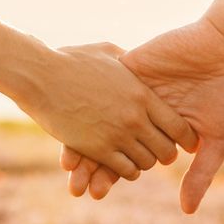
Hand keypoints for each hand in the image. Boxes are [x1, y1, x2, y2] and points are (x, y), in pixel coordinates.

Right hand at [17, 42, 197, 179]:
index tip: (180, 139)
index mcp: (142, 93)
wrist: (40, 76)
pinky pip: (124, 170)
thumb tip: (140, 63)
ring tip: (136, 156)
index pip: (178, 126)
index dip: (184, 137)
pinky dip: (125, 170)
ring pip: (145, 163)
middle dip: (164, 153)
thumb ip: (130, 63)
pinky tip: (119, 164)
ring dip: (142, 163)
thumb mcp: (109, 53)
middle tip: (157, 150)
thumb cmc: (71, 60)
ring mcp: (117, 135)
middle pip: (167, 150)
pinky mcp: (97, 149)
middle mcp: (135, 117)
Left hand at [61, 17, 223, 212]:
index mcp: (159, 130)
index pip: (127, 156)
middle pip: (106, 142)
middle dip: (91, 165)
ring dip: (82, 143)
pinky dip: (84, 109)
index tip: (96, 193)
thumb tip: (187, 211)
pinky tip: (72, 127)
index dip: (110, 174)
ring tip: (69, 167)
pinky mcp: (128, 68)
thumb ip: (200, 173)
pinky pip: (99, 90)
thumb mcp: (219, 139)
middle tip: (77, 187)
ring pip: (97, 119)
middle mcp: (140, 112)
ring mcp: (131, 89)